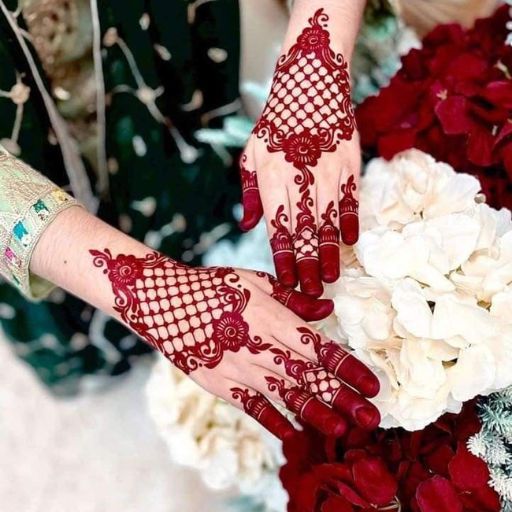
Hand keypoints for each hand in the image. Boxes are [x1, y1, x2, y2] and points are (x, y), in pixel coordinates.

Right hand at [90, 249, 379, 439]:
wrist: (166, 302)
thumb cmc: (216, 286)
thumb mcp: (257, 281)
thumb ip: (293, 299)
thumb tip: (327, 310)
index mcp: (274, 320)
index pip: (320, 348)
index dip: (349, 368)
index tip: (373, 385)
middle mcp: (262, 348)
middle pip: (309, 377)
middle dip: (343, 398)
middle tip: (372, 418)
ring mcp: (240, 369)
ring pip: (285, 396)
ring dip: (316, 414)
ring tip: (342, 430)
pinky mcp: (221, 384)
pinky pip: (252, 407)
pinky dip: (272, 421)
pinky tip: (291, 435)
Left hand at [239, 8, 359, 296]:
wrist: (310, 87)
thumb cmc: (275, 126)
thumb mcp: (251, 155)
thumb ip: (250, 193)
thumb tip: (249, 227)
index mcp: (273, 181)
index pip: (277, 230)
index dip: (283, 259)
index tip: (286, 282)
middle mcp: (300, 182)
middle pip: (304, 233)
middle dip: (307, 266)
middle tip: (310, 292)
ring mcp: (327, 175)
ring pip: (328, 222)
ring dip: (329, 253)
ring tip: (330, 278)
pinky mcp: (349, 166)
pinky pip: (351, 201)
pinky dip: (349, 223)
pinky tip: (349, 243)